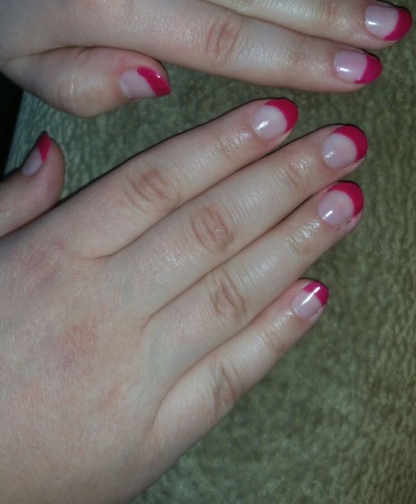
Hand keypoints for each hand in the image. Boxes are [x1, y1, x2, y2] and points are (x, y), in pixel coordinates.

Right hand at [0, 100, 366, 500]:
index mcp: (54, 259)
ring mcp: (132, 376)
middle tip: (340, 146)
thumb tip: (49, 150)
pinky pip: (227, 375)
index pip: (157, 183)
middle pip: (210, 228)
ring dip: (298, 242)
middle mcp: (100, 310)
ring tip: (346, 201)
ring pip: (231, 292)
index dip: (224, 144)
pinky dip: (277, 332)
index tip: (277, 116)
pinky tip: (318, 292)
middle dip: (285, 179)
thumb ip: (14, 204)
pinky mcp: (152, 435)